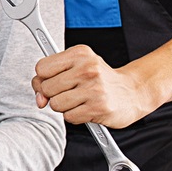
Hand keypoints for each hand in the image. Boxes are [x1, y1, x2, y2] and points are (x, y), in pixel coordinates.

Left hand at [32, 44, 157, 127]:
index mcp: (80, 54)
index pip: (41, 68)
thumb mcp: (76, 68)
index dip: (43, 78)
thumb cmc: (98, 79)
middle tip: (71, 92)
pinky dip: (75, 116)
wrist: (132, 92)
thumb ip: (50, 78)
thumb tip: (39, 99)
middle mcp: (87, 69)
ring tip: (80, 100)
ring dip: (64, 106)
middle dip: (53, 94)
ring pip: (55, 104)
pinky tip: (87, 108)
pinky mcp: (99, 108)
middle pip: (46, 88)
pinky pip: (69, 117)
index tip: (54, 81)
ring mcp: (94, 88)